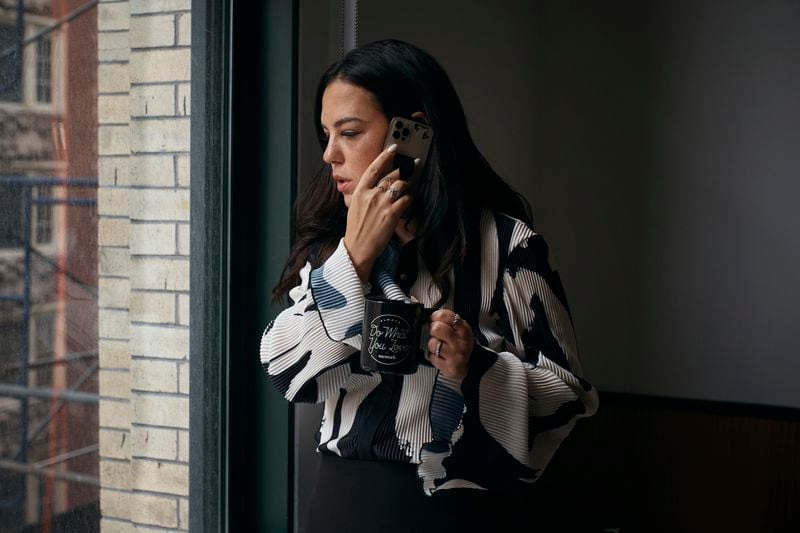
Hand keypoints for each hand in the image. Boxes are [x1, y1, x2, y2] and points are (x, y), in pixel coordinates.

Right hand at [343, 145, 411, 280]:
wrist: (358, 247)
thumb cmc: (356, 229)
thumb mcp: (355, 206)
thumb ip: (365, 193)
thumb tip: (376, 185)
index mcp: (360, 191)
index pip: (374, 168)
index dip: (385, 155)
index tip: (394, 147)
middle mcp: (371, 194)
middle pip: (392, 175)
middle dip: (404, 170)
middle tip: (413, 165)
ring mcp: (382, 204)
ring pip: (401, 185)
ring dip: (407, 185)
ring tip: (408, 187)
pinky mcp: (392, 214)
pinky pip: (406, 200)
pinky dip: (409, 199)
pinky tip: (407, 202)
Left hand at [427, 309, 473, 381]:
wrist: (470, 365)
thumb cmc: (461, 344)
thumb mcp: (460, 329)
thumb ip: (446, 320)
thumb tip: (429, 317)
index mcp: (463, 328)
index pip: (443, 315)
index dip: (435, 317)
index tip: (435, 321)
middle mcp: (460, 341)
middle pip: (436, 328)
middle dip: (433, 331)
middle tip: (437, 335)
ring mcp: (455, 355)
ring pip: (432, 344)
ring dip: (433, 346)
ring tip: (440, 347)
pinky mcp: (448, 367)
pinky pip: (431, 358)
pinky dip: (433, 357)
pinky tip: (441, 356)